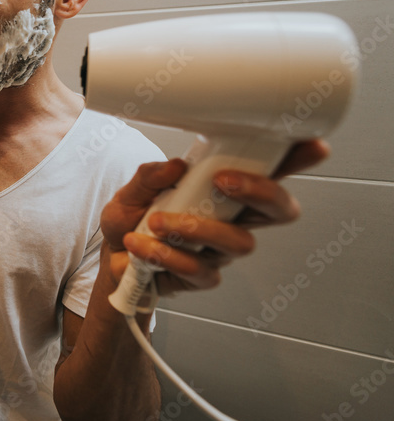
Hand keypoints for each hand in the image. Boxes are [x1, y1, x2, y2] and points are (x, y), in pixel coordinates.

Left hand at [101, 139, 328, 296]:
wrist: (110, 258)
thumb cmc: (132, 218)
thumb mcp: (132, 190)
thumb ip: (149, 176)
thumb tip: (175, 167)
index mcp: (225, 191)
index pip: (270, 171)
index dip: (296, 159)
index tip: (310, 144)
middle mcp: (234, 220)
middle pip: (279, 210)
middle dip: (261, 192)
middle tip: (224, 180)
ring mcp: (222, 251)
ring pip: (240, 243)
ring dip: (198, 228)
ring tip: (158, 221)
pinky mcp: (203, 277)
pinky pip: (202, 270)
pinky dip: (168, 255)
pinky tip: (143, 246)